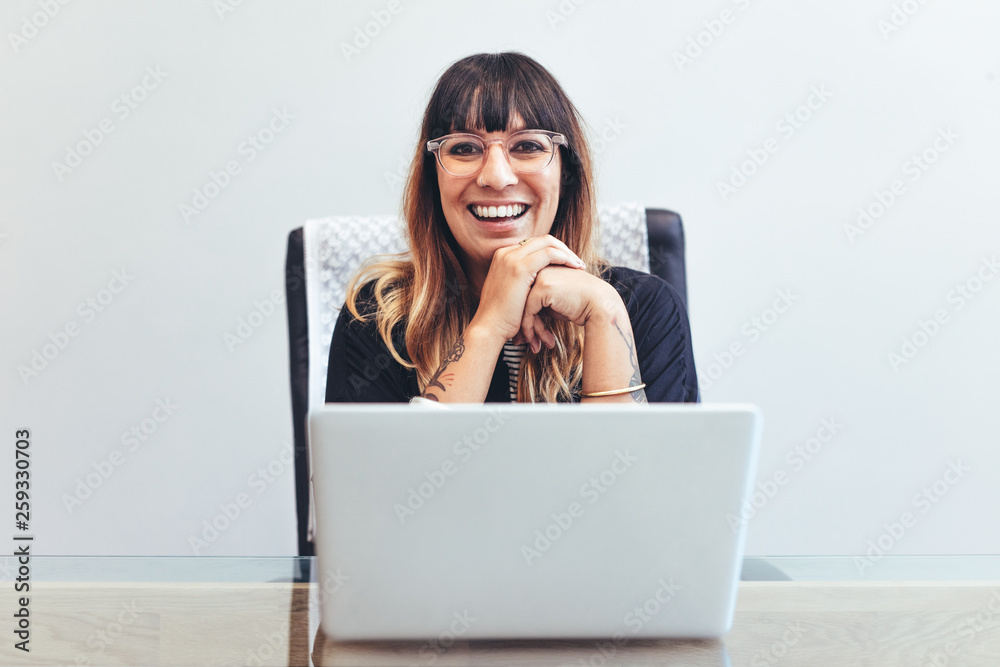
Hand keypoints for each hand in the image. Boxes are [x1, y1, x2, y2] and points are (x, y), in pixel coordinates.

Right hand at [469, 235, 586, 344]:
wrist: (489, 328)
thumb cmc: (501, 317)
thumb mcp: (510, 293)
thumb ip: (522, 282)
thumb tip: (538, 282)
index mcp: (503, 257)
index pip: (533, 245)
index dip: (553, 251)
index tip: (566, 263)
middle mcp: (506, 253)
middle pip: (542, 240)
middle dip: (562, 248)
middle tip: (576, 261)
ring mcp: (511, 258)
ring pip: (548, 243)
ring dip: (567, 252)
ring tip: (579, 265)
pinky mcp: (520, 267)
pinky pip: (549, 254)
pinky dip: (565, 258)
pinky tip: (574, 267)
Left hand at [520, 266, 623, 353]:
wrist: (600, 304)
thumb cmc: (579, 305)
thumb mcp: (553, 301)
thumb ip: (536, 303)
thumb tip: (519, 318)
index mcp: (540, 268)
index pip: (522, 295)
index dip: (521, 316)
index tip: (523, 335)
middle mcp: (538, 268)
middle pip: (519, 301)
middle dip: (520, 325)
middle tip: (520, 343)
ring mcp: (539, 275)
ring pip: (521, 307)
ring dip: (528, 331)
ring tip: (535, 346)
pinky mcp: (542, 287)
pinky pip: (528, 311)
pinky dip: (531, 329)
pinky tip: (543, 342)